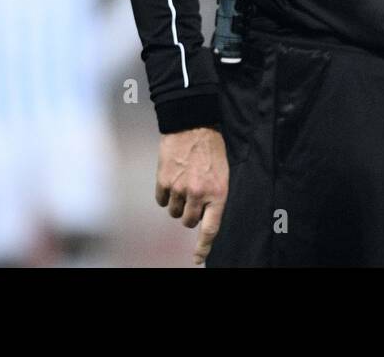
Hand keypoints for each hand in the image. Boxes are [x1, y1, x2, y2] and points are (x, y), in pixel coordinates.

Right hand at [155, 127, 228, 264]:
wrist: (192, 124)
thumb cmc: (211, 149)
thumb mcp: (223, 173)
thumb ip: (214, 196)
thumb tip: (204, 216)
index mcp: (217, 193)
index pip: (210, 228)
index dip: (203, 247)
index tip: (197, 259)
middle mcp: (198, 194)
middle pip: (188, 222)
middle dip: (189, 214)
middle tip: (193, 198)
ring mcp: (179, 188)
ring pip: (173, 212)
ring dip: (177, 204)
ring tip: (183, 184)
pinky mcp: (163, 181)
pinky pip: (161, 201)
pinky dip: (165, 195)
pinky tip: (171, 180)